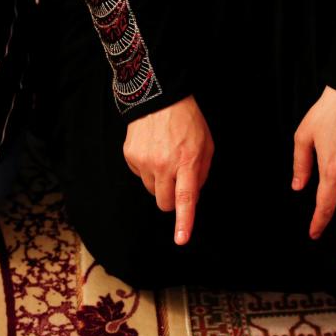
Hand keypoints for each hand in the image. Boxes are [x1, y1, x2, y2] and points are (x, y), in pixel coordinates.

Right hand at [123, 95, 213, 244]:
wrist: (158, 96)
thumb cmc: (187, 122)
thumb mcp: (205, 146)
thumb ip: (200, 173)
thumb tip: (191, 197)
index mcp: (186, 162)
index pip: (185, 198)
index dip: (183, 221)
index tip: (181, 239)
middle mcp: (163, 164)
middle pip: (163, 202)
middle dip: (170, 199)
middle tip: (176, 181)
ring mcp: (144, 161)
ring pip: (151, 190)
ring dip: (159, 182)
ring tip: (164, 158)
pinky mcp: (130, 156)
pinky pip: (139, 176)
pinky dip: (146, 169)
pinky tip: (152, 150)